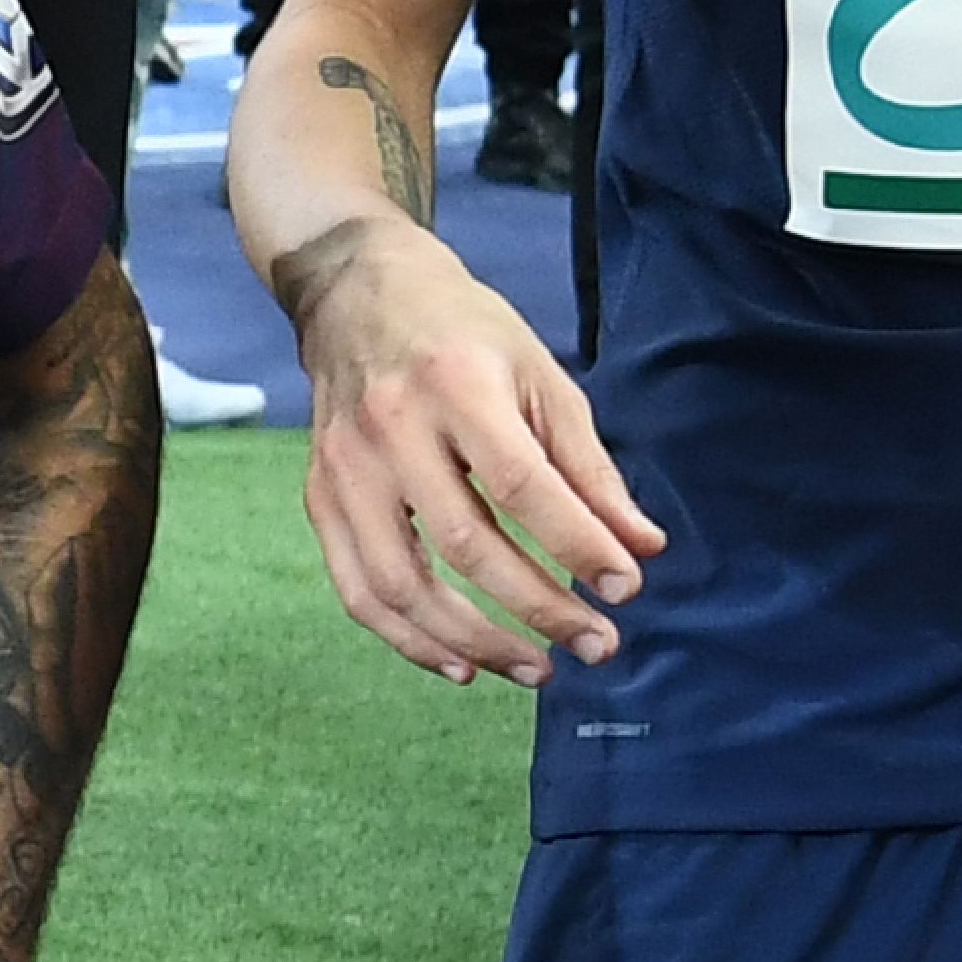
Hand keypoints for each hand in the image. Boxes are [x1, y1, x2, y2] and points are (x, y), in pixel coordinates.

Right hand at [293, 224, 663, 683]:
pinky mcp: (320, 497)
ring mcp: (345, 468)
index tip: (626, 588)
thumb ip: (589, 465)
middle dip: (541, 607)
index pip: (521, 485)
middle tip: (599, 645)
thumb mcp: (539, 374)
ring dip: (475, 642)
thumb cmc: (461, 330)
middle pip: (467, 544)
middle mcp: (391, 428)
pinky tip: (462, 666)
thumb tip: (641, 546)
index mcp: (455, 384)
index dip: (578, 545)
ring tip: (538, 669)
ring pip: (402, 584)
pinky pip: (357, 590)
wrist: (354, 291)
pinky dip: (408, 640)